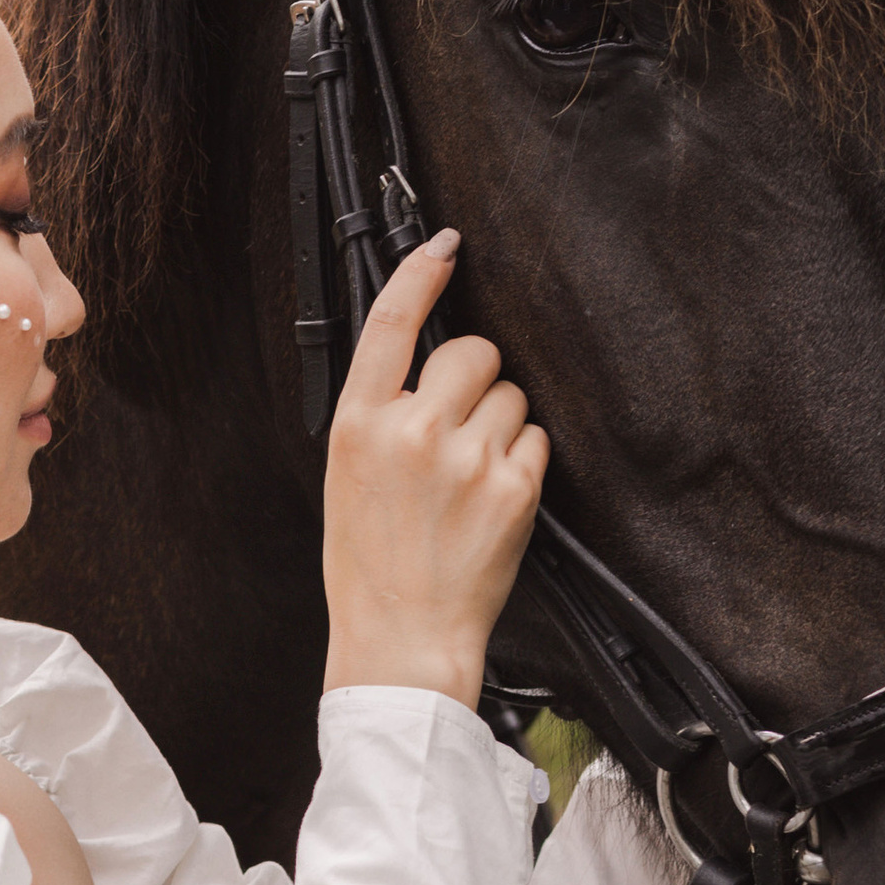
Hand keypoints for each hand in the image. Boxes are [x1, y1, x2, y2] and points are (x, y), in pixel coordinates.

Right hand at [320, 232, 546, 707]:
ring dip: (502, 422)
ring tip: (471, 476)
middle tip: (462, 421)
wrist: (402, 638)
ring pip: (511, 395)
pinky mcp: (513, 488)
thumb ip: (380, 413)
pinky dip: (524, 461)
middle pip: (472, 351)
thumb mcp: (348, 475)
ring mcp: (466, 459)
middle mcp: (411, 431)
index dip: (421, 272)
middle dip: (476, 374)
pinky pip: (536, 439)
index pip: (393, 321)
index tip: (446, 246)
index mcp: (358, 424)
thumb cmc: (370, 562)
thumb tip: (424, 360)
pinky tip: (494, 498)